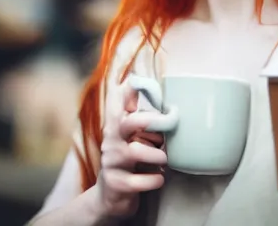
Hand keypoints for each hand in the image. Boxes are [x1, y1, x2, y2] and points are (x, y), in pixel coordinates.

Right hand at [96, 81, 166, 219]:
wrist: (109, 197)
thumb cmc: (128, 162)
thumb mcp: (131, 138)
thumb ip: (140, 118)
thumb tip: (156, 93)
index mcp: (117, 125)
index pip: (118, 101)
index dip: (128, 89)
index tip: (137, 80)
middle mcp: (112, 140)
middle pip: (129, 122)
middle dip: (150, 121)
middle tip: (168, 125)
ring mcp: (112, 162)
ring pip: (136, 151)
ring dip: (156, 155)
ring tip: (164, 159)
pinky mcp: (116, 184)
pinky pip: (139, 180)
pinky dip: (154, 179)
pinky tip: (159, 179)